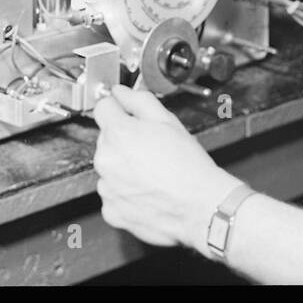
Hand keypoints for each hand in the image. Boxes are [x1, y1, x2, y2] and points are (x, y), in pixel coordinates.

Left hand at [92, 85, 240, 252]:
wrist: (200, 206)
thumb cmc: (188, 167)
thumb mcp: (168, 121)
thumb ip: (139, 100)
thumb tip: (122, 92)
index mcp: (119, 133)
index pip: (102, 107)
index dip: (117, 107)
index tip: (123, 111)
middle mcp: (106, 160)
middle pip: (106, 139)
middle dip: (124, 140)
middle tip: (150, 147)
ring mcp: (107, 187)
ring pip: (110, 167)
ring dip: (123, 167)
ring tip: (151, 172)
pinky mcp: (111, 210)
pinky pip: (113, 194)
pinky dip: (125, 192)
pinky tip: (146, 190)